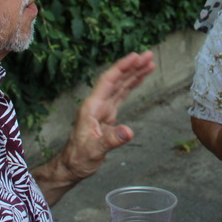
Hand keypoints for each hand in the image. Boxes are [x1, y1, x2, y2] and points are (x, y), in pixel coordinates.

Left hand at [33, 51, 155, 203]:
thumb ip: (111, 140)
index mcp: (92, 107)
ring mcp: (103, 108)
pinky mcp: (108, 114)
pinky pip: (122, 95)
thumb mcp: (94, 151)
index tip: (135, 57)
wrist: (72, 166)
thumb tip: (128, 131)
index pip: (108, 81)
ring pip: (120, 85)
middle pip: (116, 79)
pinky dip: (132, 85)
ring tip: (149, 62)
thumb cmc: (78, 158)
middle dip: (132, 66)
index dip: (121, 68)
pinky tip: (140, 78)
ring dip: (134, 73)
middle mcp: (98, 104)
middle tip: (148, 55)